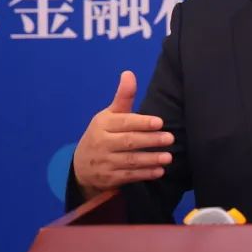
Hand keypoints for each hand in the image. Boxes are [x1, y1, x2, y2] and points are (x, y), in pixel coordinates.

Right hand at [73, 70, 174, 199]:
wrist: (81, 165)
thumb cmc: (103, 134)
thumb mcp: (109, 115)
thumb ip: (123, 97)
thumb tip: (129, 73)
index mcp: (103, 124)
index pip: (124, 122)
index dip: (142, 122)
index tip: (160, 122)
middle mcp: (102, 143)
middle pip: (128, 142)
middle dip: (150, 140)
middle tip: (170, 138)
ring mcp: (105, 162)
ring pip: (130, 161)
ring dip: (150, 159)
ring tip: (168, 157)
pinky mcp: (109, 178)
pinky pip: (129, 176)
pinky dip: (144, 174)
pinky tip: (159, 171)